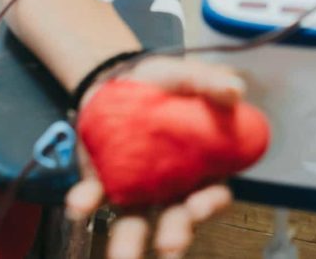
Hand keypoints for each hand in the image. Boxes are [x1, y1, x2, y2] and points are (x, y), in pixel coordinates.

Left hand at [65, 55, 243, 258]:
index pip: (212, 195)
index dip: (210, 204)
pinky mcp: (102, 181)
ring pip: (135, 222)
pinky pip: (94, 198)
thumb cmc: (160, 83)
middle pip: (176, 219)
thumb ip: (209, 81)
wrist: (115, 78)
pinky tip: (79, 208)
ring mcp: (135, 188)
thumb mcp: (185, 75)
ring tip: (122, 257)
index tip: (199, 206)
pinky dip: (86, 204)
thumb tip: (236, 88)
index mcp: (199, 167)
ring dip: (128, 242)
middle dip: (174, 235)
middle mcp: (169, 187)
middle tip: (169, 246)